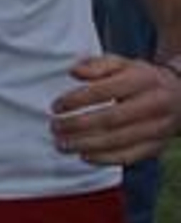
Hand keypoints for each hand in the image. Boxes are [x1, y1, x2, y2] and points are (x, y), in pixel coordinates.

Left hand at [51, 54, 180, 165]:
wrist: (180, 97)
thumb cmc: (140, 78)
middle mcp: (153, 104)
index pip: (106, 91)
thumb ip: (97, 65)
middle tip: (54, 127)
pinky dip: (105, 159)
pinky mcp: (157, 146)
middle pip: (111, 119)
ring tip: (61, 144)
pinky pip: (130, 156)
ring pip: (119, 141)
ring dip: (86, 144)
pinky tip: (84, 156)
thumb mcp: (122, 63)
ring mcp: (158, 128)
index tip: (55, 106)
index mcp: (143, 80)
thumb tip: (74, 72)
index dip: (78, 100)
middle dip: (78, 125)